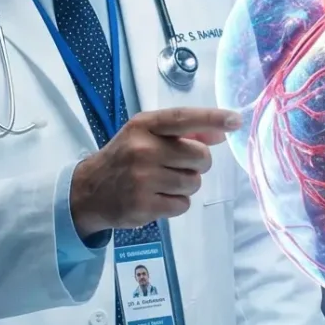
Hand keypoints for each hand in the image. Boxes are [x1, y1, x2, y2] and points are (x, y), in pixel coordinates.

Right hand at [71, 107, 239, 236]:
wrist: (89, 191)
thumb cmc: (125, 158)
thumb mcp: (146, 136)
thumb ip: (184, 133)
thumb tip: (221, 134)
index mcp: (143, 126)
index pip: (183, 118)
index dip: (212, 119)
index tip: (235, 121)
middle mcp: (142, 149)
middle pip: (200, 157)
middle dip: (198, 164)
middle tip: (179, 166)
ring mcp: (142, 179)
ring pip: (194, 182)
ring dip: (187, 184)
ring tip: (164, 182)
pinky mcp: (144, 205)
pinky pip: (183, 204)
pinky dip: (177, 203)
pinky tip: (159, 197)